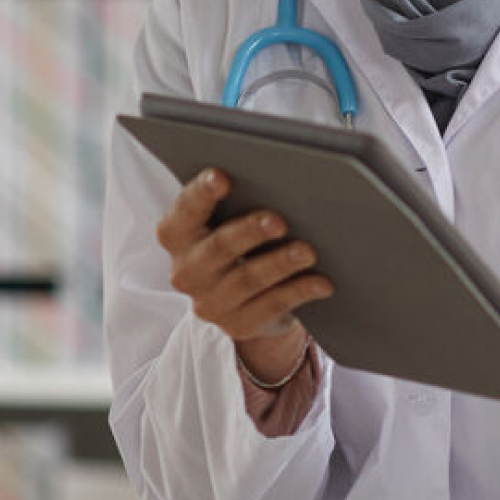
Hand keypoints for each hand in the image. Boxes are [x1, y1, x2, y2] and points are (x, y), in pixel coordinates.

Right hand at [154, 169, 333, 381]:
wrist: (244, 297)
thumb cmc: (239, 239)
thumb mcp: (229, 219)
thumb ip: (239, 198)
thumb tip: (279, 175)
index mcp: (178, 235)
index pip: (185, 211)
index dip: (201, 193)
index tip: (221, 176)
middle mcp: (187, 271)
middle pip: (219, 247)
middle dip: (249, 232)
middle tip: (278, 220)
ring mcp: (210, 303)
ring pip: (249, 279)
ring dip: (280, 263)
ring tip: (308, 250)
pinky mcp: (238, 324)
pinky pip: (272, 305)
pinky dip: (299, 291)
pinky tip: (322, 282)